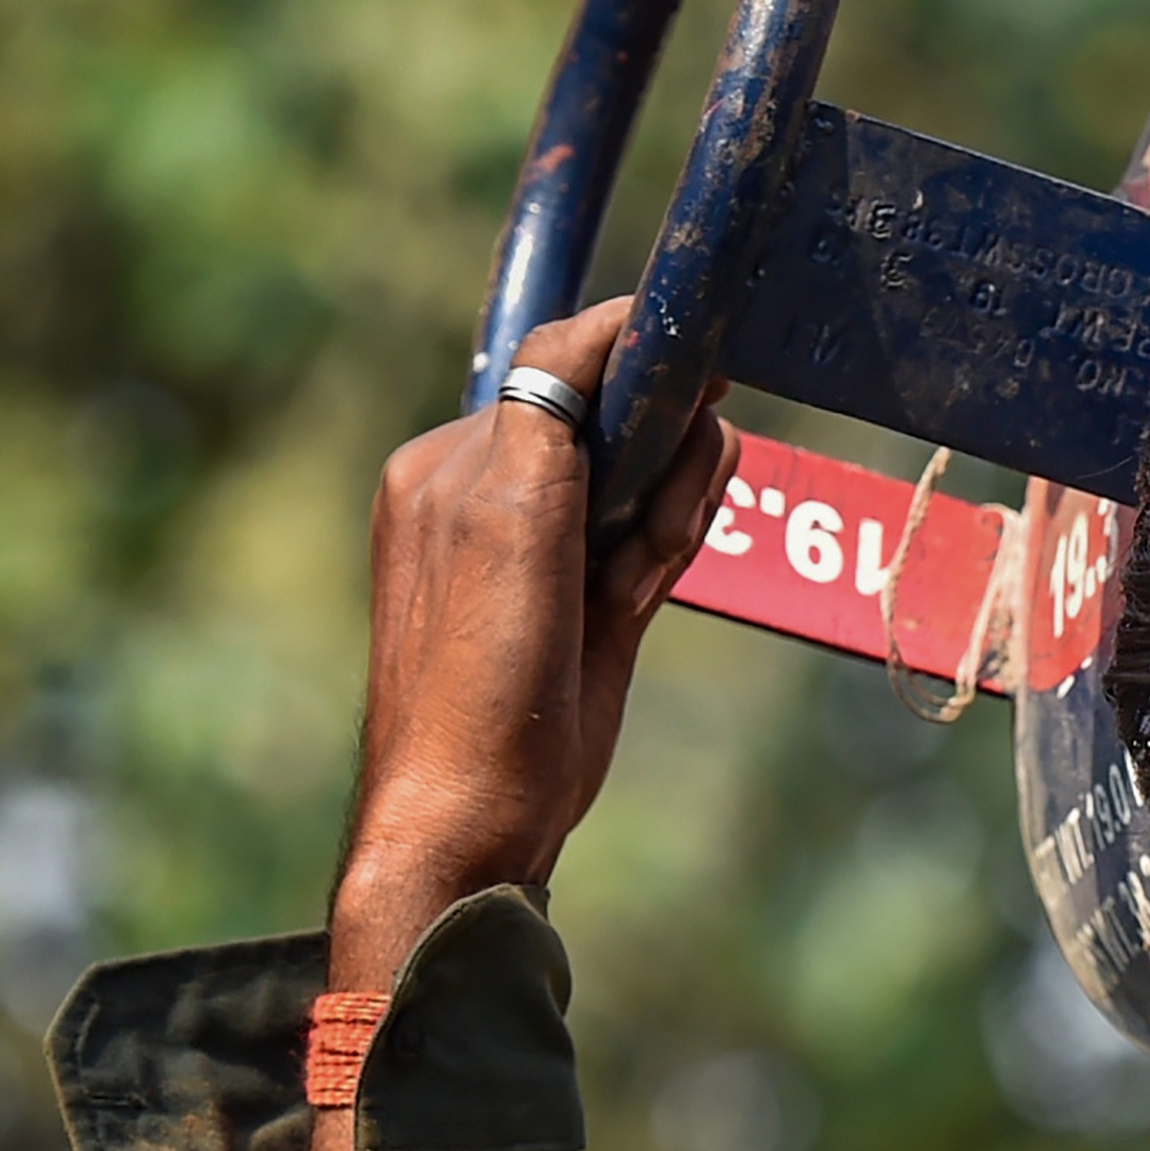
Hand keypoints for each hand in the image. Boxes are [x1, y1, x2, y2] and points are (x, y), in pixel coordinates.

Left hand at [329, 296, 736, 992]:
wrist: (475, 818)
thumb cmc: (476, 676)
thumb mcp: (507, 516)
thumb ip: (550, 413)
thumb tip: (605, 332)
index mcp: (449, 464)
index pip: (559, 365)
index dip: (632, 353)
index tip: (701, 348)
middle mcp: (487, 497)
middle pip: (615, 427)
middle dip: (655, 462)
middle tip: (642, 527)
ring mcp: (540, 554)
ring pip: (645, 488)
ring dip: (664, 520)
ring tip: (630, 586)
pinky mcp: (586, 609)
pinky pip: (649, 544)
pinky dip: (662, 556)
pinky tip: (635, 598)